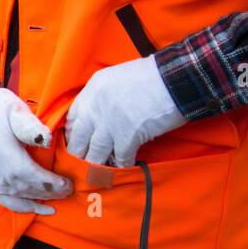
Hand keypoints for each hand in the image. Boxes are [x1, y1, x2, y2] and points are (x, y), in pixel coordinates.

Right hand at [0, 88, 72, 214]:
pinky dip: (22, 206)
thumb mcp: (15, 109)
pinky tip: (38, 207)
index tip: (67, 183)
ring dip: (38, 200)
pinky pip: (3, 200)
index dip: (49, 182)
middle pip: (23, 187)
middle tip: (69, 190)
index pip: (27, 173)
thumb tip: (47, 140)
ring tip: (58, 198)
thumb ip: (30, 125)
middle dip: (49, 192)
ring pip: (15, 197)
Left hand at [65, 55, 185, 166]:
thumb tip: (98, 116)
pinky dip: (120, 166)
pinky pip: (118, 159)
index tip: (76, 142)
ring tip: (96, 172)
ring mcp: (109, 124)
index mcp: (92, 90)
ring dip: (96, 164)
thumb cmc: (152, 76)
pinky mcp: (127, 137)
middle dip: (78, 154)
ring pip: (94, 153)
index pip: (71, 119)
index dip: (73, 134)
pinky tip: (121, 168)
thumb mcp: (116, 78)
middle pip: (77, 139)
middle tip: (81, 163)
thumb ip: (102, 96)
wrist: (176, 78)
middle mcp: (95, 107)